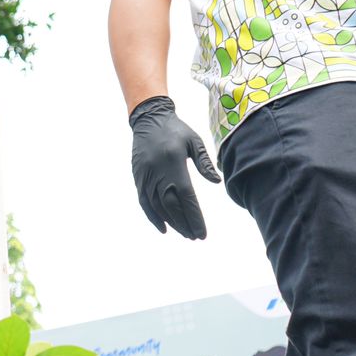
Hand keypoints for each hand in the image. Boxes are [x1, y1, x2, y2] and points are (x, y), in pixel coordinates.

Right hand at [128, 96, 221, 239]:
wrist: (149, 119)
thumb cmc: (176, 130)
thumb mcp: (194, 142)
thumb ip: (204, 163)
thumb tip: (216, 182)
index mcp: (174, 163)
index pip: (186, 197)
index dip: (194, 217)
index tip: (202, 232)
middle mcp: (158, 172)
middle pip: (171, 206)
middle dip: (184, 224)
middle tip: (195, 236)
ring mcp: (146, 176)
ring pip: (158, 207)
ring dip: (171, 222)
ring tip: (184, 233)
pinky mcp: (138, 178)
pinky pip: (144, 202)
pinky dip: (153, 217)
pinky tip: (164, 228)